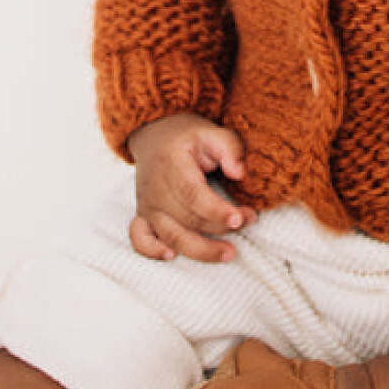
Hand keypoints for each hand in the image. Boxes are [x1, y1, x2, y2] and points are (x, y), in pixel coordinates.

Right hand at [126, 111, 256, 263]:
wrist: (154, 136)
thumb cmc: (188, 138)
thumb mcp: (211, 132)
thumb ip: (229, 148)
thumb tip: (239, 173)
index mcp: (170, 165)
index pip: (192, 195)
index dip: (216, 210)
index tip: (240, 217)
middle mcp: (154, 189)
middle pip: (187, 219)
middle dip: (221, 227)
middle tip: (248, 221)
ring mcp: (147, 205)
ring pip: (170, 236)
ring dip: (200, 250)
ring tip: (229, 253)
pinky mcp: (143, 216)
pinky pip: (140, 240)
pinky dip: (152, 251)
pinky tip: (172, 256)